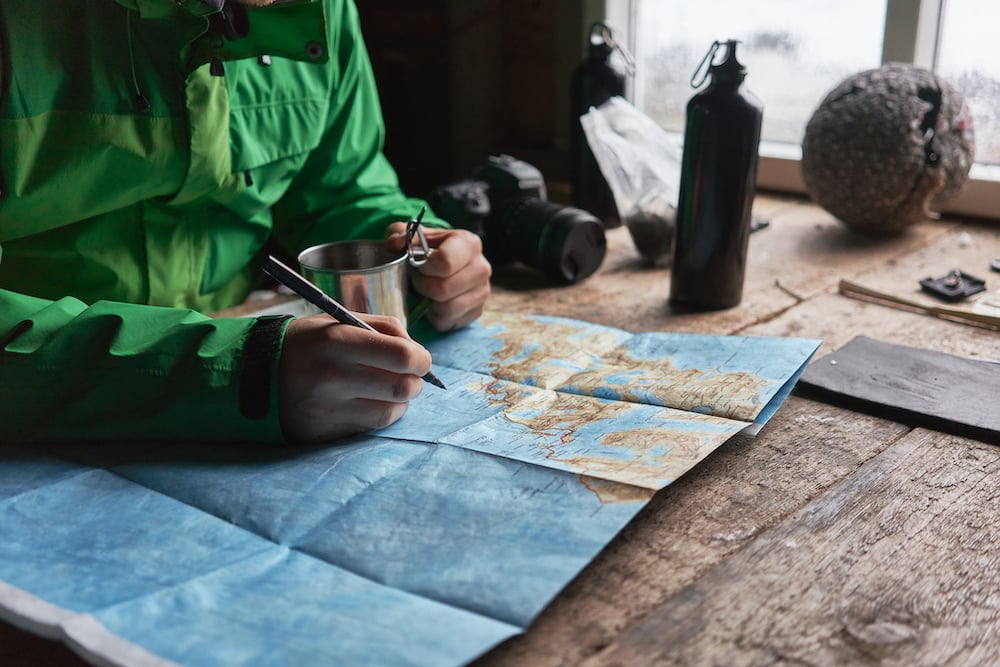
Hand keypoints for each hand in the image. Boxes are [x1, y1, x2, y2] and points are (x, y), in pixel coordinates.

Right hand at [277, 313, 430, 442]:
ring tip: (391, 390)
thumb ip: (382, 328)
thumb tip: (418, 351)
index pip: (402, 356)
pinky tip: (371, 402)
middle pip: (402, 387)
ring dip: (400, 402)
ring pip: (390, 412)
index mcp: (337, 341)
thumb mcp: (338, 322)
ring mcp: (327, 408)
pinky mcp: (323, 431)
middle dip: (415, 382)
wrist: (254, 374)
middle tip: (409, 376)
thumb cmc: (307, 343)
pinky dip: (380, 414)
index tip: (420, 359)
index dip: (421, 359)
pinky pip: (369, 427)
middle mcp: (332, 376)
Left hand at [386, 223, 490, 330]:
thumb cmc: (428, 249)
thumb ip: (399, 234)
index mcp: (468, 244)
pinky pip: (448, 322)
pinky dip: (436, 316)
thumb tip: (394, 244)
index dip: (424, 268)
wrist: (444, 264)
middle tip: (419, 281)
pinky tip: (435, 303)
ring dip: (429, 303)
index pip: (445, 262)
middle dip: (424, 287)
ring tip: (427, 291)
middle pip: (444, 289)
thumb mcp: (412, 236)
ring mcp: (482, 291)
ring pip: (447, 308)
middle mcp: (481, 267)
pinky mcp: (477, 311)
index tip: (418, 266)